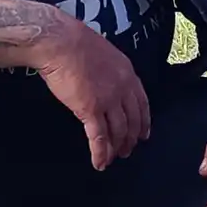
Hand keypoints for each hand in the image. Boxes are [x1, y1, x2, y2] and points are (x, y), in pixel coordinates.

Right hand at [34, 21, 150, 170]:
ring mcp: (108, 100)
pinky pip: (98, 137)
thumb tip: (105, 80)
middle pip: (132, 120)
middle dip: (131, 138)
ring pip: (118, 131)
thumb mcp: (105, 54)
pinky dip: (100, 153)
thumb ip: (110, 71)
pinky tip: (100, 163)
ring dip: (117, 147)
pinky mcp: (90, 110)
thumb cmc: (76, 44)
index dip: (144, 121)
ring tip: (114, 158)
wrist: (62, 43)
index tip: (144, 133)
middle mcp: (123, 88)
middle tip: (128, 150)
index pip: (142, 102)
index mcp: (128, 73)